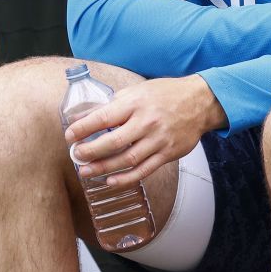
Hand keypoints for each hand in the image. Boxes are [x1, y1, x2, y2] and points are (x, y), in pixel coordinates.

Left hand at [65, 75, 227, 189]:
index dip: (83, 128)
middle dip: (90, 151)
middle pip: (113, 142)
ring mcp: (158, 140)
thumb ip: (114, 104)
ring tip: (86, 171)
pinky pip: (144, 170)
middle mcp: (147, 122)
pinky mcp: (168, 154)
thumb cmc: (166, 94)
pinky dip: (126, 178)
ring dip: (103, 168)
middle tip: (76, 155)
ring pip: (127, 159)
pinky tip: (111, 181)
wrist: (200, 102)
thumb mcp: (138, 90)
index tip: (70, 135)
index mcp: (136, 103)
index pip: (104, 117)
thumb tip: (87, 117)